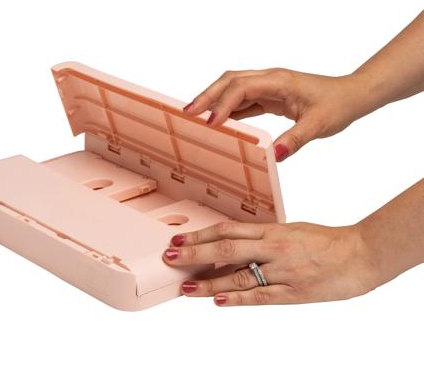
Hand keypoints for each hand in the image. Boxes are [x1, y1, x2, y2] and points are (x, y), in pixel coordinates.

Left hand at [162, 221, 379, 305]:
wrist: (360, 253)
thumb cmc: (326, 240)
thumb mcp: (292, 230)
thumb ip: (266, 237)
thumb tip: (240, 242)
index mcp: (272, 231)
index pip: (229, 230)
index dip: (201, 235)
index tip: (180, 239)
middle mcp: (273, 248)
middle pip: (226, 249)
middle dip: (195, 253)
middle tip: (170, 256)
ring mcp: (282, 270)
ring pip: (238, 275)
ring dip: (208, 282)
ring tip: (185, 287)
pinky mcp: (293, 292)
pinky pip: (260, 296)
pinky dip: (237, 298)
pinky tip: (217, 300)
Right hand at [183, 69, 367, 160]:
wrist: (352, 95)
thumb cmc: (338, 104)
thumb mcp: (319, 124)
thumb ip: (295, 139)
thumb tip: (273, 156)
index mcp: (279, 81)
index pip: (242, 88)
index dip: (223, 104)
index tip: (211, 122)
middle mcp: (270, 79)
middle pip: (229, 81)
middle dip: (207, 95)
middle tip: (187, 112)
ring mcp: (268, 87)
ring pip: (233, 89)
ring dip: (213, 100)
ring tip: (195, 116)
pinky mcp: (269, 97)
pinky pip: (243, 100)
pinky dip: (228, 109)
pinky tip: (219, 121)